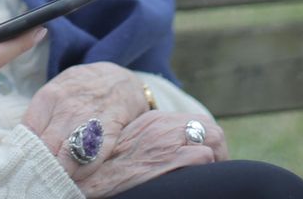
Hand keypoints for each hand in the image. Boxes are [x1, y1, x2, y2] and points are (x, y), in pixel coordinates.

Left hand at [21, 63, 153, 179]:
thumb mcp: (55, 90)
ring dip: (57, 173)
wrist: (117, 79)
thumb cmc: (78, 89)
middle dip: (38, 165)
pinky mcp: (108, 133)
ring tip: (51, 181)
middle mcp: (67, 109)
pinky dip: (80, 174)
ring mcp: (88, 121)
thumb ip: (38, 116)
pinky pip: (90, 161)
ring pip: (66, 159)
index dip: (22, 152)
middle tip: (33, 177)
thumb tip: (18, 143)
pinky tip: (73, 178)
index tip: (19, 164)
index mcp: (49, 97)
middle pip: (45, 148)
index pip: (27, 132)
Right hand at [76, 111, 226, 197]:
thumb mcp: (127, 147)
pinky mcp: (168, 161)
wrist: (83, 177)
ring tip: (208, 178)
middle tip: (215, 170)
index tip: (207, 159)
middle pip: (211, 129)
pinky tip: (195, 181)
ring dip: (215, 161)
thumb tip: (165, 154)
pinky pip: (202, 158)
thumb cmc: (102, 169)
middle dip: (219, 150)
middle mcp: (162, 128)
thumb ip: (148, 144)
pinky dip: (206, 169)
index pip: (196, 123)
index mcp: (153, 122)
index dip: (206, 142)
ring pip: (212, 142)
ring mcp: (166, 143)